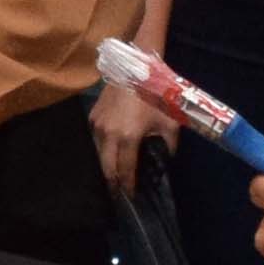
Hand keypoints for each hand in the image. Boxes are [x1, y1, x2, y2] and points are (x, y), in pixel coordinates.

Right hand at [90, 79, 173, 194]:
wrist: (136, 68)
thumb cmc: (156, 94)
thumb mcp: (170, 120)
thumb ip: (169, 144)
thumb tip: (168, 158)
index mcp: (128, 137)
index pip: (125, 169)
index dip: (127, 185)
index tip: (130, 196)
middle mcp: (108, 134)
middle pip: (106, 167)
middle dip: (112, 181)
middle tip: (117, 192)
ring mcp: (98, 125)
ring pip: (98, 153)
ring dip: (106, 164)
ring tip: (113, 173)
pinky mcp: (93, 116)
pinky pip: (96, 138)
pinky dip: (103, 147)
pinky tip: (110, 149)